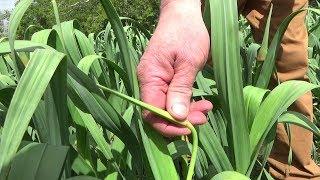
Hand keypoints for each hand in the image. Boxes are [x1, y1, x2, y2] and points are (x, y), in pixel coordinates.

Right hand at [137, 0, 211, 136]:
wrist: (183, 14)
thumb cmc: (187, 33)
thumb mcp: (189, 62)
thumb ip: (181, 90)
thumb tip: (177, 117)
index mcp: (149, 76)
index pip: (151, 112)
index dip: (168, 126)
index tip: (190, 128)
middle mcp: (148, 81)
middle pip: (158, 112)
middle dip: (181, 120)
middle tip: (204, 116)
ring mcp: (156, 81)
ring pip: (167, 107)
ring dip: (186, 113)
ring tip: (206, 108)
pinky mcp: (165, 80)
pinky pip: (171, 98)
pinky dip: (186, 103)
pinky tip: (201, 103)